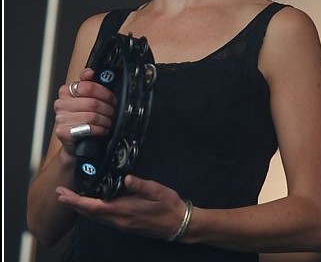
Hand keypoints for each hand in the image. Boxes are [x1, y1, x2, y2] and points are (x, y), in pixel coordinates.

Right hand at [53, 68, 116, 155]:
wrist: (75, 141)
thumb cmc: (83, 117)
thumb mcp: (87, 98)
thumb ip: (89, 83)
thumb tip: (89, 72)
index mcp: (66, 91)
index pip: (88, 86)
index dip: (105, 93)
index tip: (112, 99)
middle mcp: (61, 104)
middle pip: (93, 103)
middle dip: (108, 109)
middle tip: (112, 112)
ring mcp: (61, 118)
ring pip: (92, 116)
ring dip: (105, 120)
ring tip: (108, 122)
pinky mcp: (63, 132)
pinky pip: (88, 129)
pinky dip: (100, 130)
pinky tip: (102, 130)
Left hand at [56, 175, 186, 239]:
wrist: (178, 224)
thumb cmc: (169, 206)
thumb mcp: (157, 191)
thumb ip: (140, 184)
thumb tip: (126, 177)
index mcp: (124, 210)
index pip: (94, 206)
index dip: (76, 200)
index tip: (64, 194)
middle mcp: (119, 220)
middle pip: (90, 213)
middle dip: (73, 204)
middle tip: (60, 194)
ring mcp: (122, 224)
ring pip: (95, 217)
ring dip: (81, 208)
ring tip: (71, 199)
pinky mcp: (125, 224)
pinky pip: (103, 219)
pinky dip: (92, 211)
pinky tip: (92, 205)